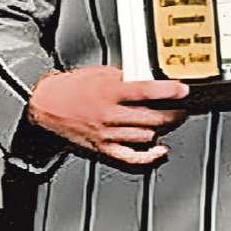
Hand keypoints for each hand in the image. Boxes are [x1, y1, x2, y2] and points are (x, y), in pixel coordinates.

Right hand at [26, 65, 189, 169]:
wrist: (46, 104)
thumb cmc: (73, 87)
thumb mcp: (102, 73)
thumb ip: (128, 78)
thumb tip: (153, 80)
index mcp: (109, 91)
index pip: (145, 91)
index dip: (169, 91)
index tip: (183, 90)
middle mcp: (109, 114)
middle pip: (153, 117)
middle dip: (174, 113)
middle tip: (182, 107)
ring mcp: (106, 133)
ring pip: (146, 136)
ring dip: (163, 129)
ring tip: (169, 121)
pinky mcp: (102, 148)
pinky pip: (130, 157)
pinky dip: (149, 156)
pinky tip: (160, 150)